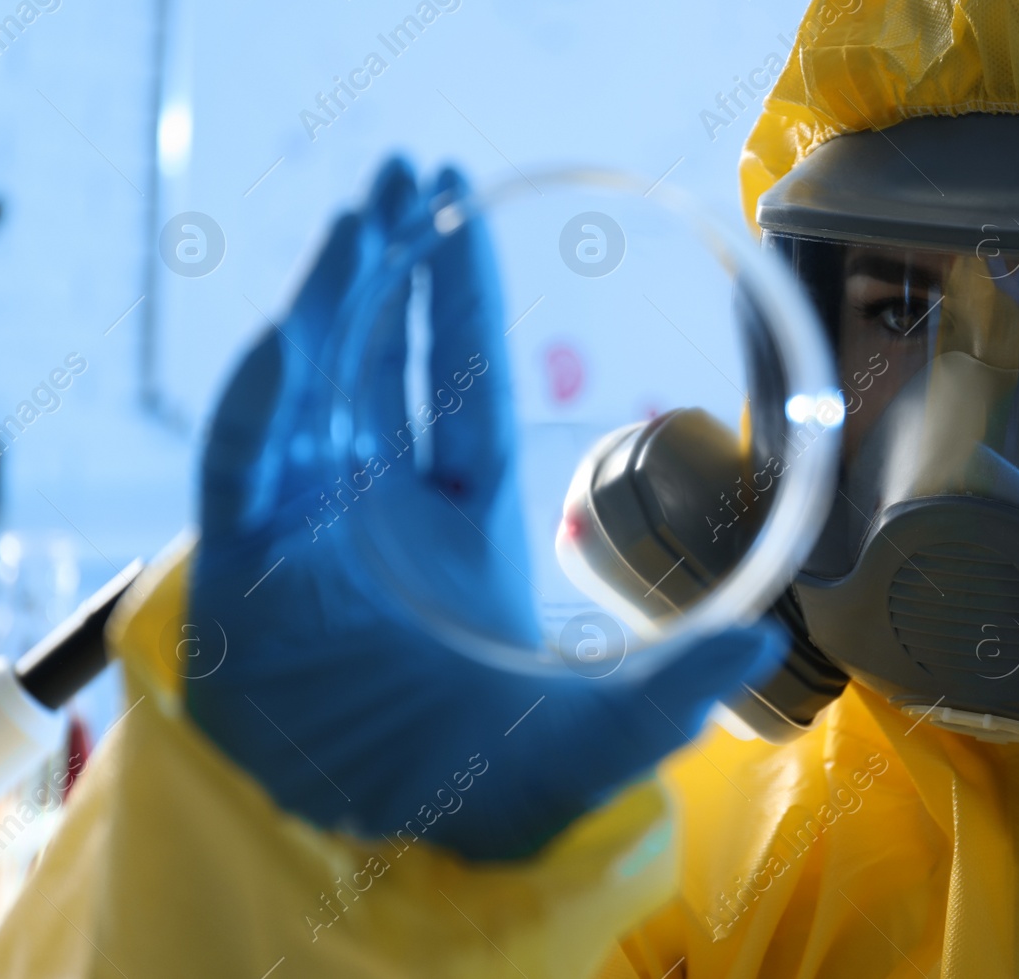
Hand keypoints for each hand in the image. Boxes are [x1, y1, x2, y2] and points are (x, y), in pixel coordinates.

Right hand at [186, 158, 783, 859]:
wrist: (381, 846)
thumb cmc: (483, 788)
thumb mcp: (598, 734)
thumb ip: (676, 691)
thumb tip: (774, 637)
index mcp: (456, 521)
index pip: (458, 386)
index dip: (459, 298)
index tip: (464, 210)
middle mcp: (376, 508)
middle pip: (377, 360)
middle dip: (390, 265)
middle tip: (411, 173)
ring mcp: (309, 529)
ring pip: (310, 386)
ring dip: (333, 299)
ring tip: (365, 214)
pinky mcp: (246, 566)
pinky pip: (244, 466)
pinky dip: (266, 400)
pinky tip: (300, 332)